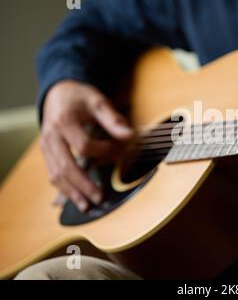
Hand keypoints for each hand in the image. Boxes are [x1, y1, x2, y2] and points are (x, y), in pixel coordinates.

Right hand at [40, 80, 132, 211]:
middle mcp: (51, 136)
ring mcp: (46, 147)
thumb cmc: (80, 98)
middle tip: (100, 197)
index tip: (118, 150)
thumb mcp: (98, 101)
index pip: (83, 145)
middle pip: (66, 166)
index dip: (102, 150)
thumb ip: (113, 119)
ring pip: (56, 174)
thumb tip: (129, 135)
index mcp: (64, 121)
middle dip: (83, 184)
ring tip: (87, 206)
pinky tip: (77, 199)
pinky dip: (64, 189)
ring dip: (72, 192)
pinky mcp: (47, 154)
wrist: (58, 94)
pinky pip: (53, 174)